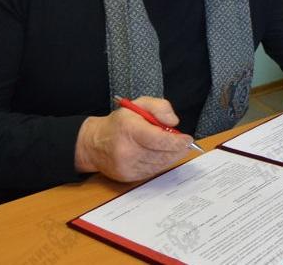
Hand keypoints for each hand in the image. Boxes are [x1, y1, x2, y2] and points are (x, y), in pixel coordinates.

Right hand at [74, 96, 191, 181]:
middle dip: (177, 150)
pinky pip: (152, 172)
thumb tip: (174, 122)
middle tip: (184, 144)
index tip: (187, 139)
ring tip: (172, 148)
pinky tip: (160, 155)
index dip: (177, 141)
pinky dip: (160, 164)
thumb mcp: (139, 105)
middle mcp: (127, 150)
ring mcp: (126, 166)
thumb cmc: (120, 123)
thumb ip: (160, 107)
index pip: (159, 140)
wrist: (94, 143)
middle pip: (162, 154)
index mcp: (129, 129)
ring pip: (159, 164)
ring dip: (170, 157)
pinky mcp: (127, 176)